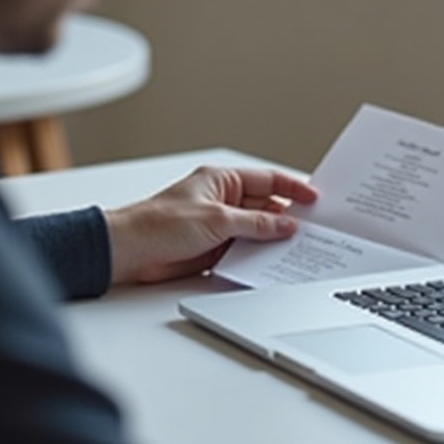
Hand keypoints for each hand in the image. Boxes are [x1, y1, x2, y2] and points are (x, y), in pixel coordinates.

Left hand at [104, 166, 317, 284]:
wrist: (129, 252)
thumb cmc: (158, 224)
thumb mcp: (217, 220)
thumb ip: (255, 224)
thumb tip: (285, 225)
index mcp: (222, 181)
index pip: (267, 180)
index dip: (293, 188)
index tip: (314, 199)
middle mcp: (222, 200)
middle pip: (265, 207)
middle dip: (286, 218)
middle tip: (312, 230)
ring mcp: (219, 225)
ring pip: (256, 231)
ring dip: (272, 240)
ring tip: (297, 249)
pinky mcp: (214, 248)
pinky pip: (244, 250)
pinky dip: (257, 256)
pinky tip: (272, 263)